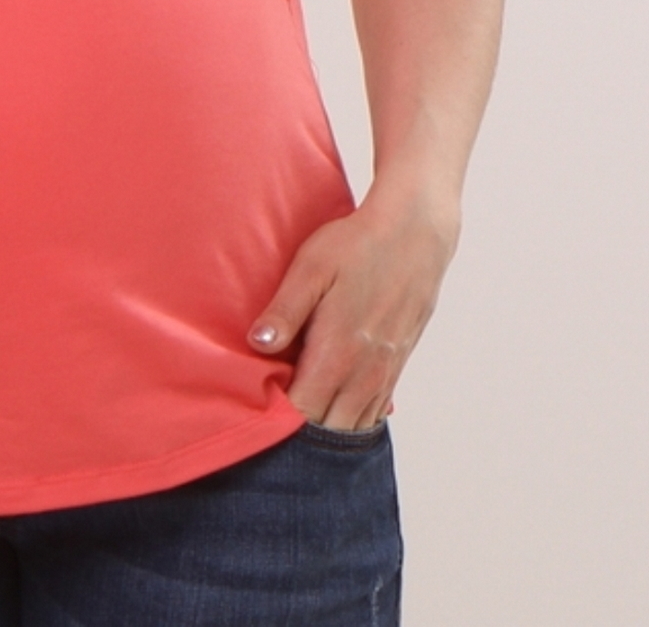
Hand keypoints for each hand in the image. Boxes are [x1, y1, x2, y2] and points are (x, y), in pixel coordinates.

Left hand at [248, 192, 458, 428]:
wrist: (415, 233)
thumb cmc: (358, 245)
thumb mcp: (311, 267)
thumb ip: (285, 310)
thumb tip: (259, 345)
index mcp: (338, 352)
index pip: (303, 412)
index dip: (277, 423)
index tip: (254, 417)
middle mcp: (364, 372)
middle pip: (328, 429)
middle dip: (300, 436)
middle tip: (272, 427)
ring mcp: (384, 372)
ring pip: (353, 426)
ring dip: (327, 431)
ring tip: (298, 427)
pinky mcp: (397, 365)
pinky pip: (373, 411)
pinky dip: (352, 420)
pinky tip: (334, 411)